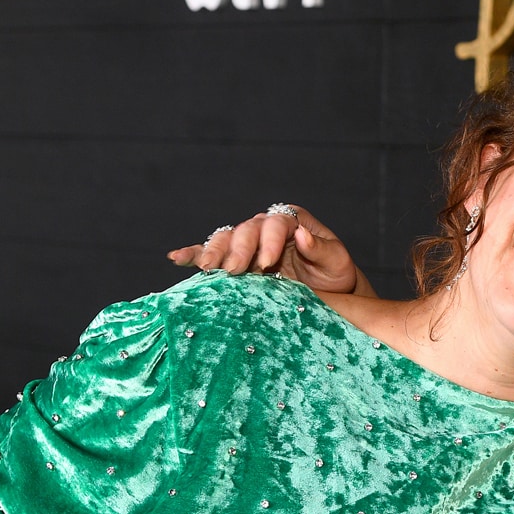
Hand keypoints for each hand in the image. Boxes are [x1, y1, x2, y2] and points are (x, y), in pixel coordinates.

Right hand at [166, 205, 369, 294]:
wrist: (327, 293)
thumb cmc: (334, 274)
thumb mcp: (336, 262)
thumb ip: (321, 249)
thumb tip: (301, 235)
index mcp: (291, 220)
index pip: (276, 223)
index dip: (270, 241)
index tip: (268, 262)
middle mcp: (265, 227)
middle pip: (246, 230)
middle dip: (239, 249)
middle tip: (235, 270)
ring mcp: (246, 243)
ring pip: (225, 240)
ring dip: (214, 253)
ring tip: (207, 269)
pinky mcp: (233, 259)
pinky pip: (208, 253)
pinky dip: (192, 254)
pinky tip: (177, 258)